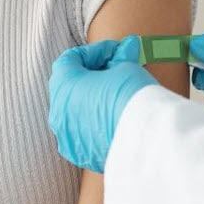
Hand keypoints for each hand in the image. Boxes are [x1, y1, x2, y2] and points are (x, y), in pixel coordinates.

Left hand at [48, 36, 157, 172]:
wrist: (145, 140)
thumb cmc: (131, 97)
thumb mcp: (126, 67)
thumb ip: (120, 58)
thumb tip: (127, 48)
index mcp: (63, 85)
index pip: (70, 59)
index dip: (94, 52)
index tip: (115, 52)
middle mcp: (58, 112)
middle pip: (70, 86)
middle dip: (92, 75)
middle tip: (116, 70)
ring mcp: (67, 137)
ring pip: (74, 112)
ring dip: (92, 100)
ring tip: (118, 95)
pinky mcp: (81, 155)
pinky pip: (83, 133)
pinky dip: (95, 123)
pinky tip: (116, 118)